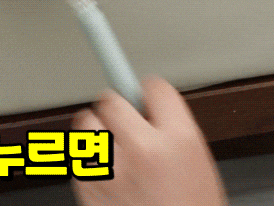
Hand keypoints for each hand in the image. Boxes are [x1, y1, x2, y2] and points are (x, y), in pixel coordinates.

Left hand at [72, 77, 227, 205]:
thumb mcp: (197, 164)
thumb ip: (172, 130)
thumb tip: (144, 107)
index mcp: (178, 140)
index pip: (153, 87)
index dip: (147, 91)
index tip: (141, 92)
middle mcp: (141, 148)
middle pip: (110, 98)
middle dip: (116, 108)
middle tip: (124, 124)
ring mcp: (110, 169)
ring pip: (85, 124)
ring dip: (96, 132)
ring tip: (113, 151)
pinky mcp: (87, 187)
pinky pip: (77, 155)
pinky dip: (87, 160)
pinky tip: (107, 176)